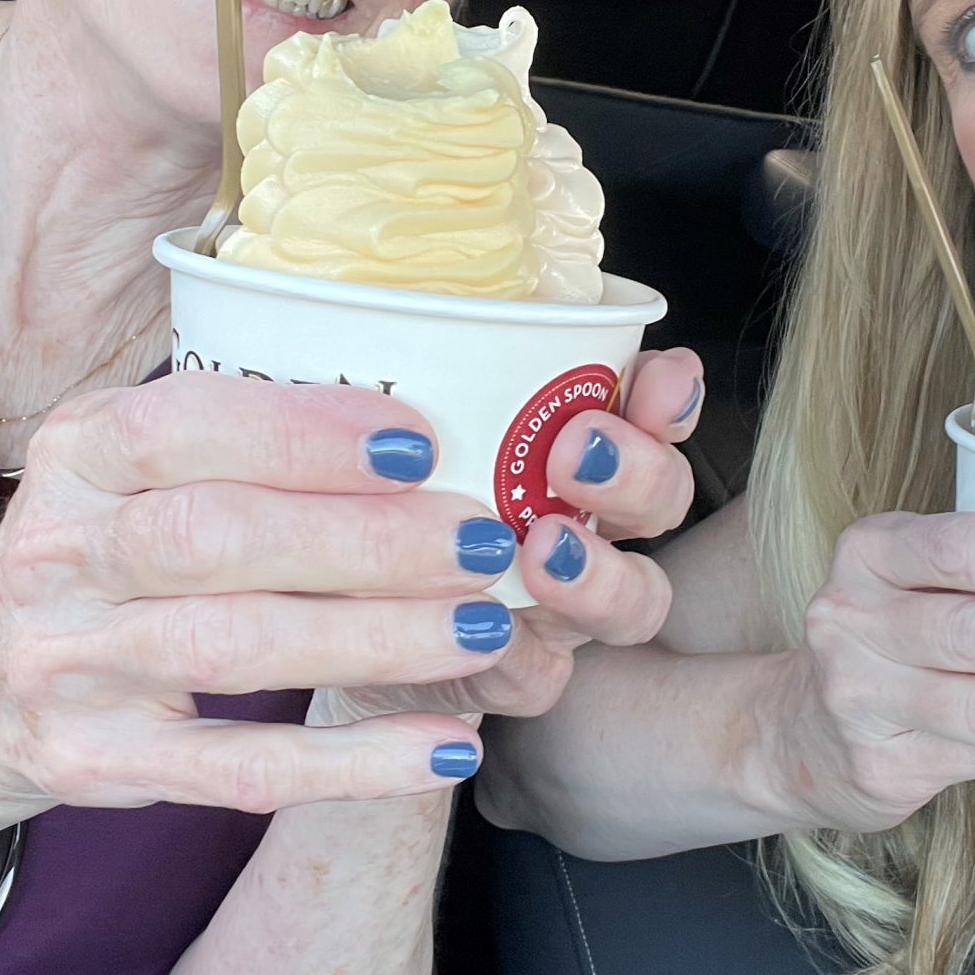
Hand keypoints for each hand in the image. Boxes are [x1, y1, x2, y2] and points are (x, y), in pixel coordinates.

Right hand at [0, 371, 522, 817]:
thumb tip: (403, 422)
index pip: (186, 426)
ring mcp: (71, 665)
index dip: (307, 433)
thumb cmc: (84, 561)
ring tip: (484, 627)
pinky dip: (351, 763)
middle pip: (218, 537)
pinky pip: (238, 767)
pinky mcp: (98, 763)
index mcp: (76, 455)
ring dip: (376, 638)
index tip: (418, 442)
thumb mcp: (113, 471)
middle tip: (480, 541)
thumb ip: (223, 438)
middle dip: (364, 539)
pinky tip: (444, 750)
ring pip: (235, 647)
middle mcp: (59, 553)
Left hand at [328, 347, 707, 724]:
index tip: (658, 378)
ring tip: (543, 548)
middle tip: (578, 452)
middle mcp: (582, 522)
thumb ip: (425, 359)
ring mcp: (558, 605)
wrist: (304, 605)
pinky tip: (489, 634)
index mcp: (567, 447)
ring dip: (602, 574)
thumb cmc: (361, 483)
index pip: (651, 413)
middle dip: (638, 473)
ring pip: (633, 601)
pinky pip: (542, 678)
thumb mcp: (384, 407)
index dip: (670, 399)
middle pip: (661, 503)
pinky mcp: (505, 673)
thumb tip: (417, 296)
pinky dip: (524, 658)